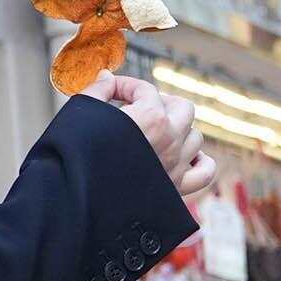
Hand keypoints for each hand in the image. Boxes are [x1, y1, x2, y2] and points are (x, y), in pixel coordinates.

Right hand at [88, 71, 218, 208]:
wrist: (77, 202)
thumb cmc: (75, 157)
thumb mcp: (80, 112)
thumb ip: (98, 90)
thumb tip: (107, 78)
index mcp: (151, 118)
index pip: (146, 89)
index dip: (126, 85)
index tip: (111, 91)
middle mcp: (170, 140)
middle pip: (182, 107)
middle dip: (162, 102)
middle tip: (140, 107)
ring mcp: (176, 165)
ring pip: (195, 136)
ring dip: (179, 129)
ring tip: (157, 132)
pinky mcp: (175, 189)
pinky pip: (204, 171)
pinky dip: (199, 161)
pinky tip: (183, 157)